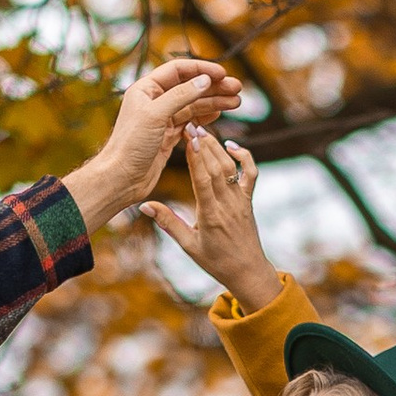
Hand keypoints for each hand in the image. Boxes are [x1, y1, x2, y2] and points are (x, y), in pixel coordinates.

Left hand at [63, 57, 243, 234]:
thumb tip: (205, 80)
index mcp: (146, 89)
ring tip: (236, 102)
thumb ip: (181, 95)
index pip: (178, 70)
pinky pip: (191, 122)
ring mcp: (162, 119)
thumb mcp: (156, 115)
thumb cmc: (131, 145)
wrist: (121, 178)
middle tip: (237, 89)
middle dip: (214, 87)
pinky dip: (206, 118)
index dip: (201, 69)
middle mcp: (154, 101)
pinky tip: (220, 114)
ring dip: (214, 102)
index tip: (222, 74)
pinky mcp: (168, 136)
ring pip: (193, 105)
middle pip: (189, 87)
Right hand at [138, 122, 281, 308]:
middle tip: (191, 123)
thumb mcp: (188, 246)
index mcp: (211, 216)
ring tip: (202, 128)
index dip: (196, 157)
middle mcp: (228, 205)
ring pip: (230, 167)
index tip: (188, 137)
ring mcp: (241, 200)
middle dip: (204, 144)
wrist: (247, 272)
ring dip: (216, 146)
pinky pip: (250, 173)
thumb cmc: (215, 262)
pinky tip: (230, 145)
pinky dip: (243, 156)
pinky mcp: (248, 200)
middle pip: (217, 167)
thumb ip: (168, 223)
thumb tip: (144, 205)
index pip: (203, 180)